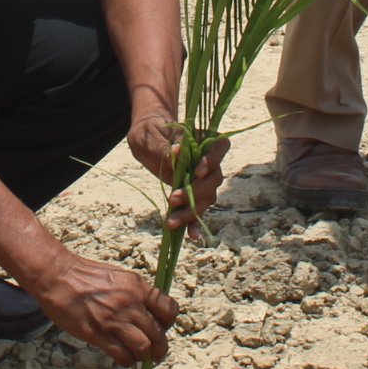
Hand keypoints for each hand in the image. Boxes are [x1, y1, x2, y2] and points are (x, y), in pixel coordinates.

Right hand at [27, 249, 178, 364]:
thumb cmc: (86, 276)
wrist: (59, 277)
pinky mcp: (98, 334)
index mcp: (138, 287)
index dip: (168, 324)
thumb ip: (136, 293)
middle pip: (158, 334)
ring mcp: (115, 320)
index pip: (169, 310)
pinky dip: (126, 361)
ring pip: (143, 348)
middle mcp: (131, 304)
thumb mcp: (119, 276)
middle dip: (160, 348)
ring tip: (137, 356)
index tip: (161, 328)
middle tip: (155, 354)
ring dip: (143, 356)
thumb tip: (148, 313)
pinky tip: (122, 359)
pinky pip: (122, 355)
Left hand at [128, 102, 222, 232]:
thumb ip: (163, 145)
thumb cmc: (149, 132)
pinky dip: (195, 223)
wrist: (148, 140)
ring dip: (191, 211)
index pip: (219, 147)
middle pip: (214, 179)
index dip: (213, 160)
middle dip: (195, 192)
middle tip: (173, 199)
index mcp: (202, 139)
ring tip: (171, 221)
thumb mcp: (149, 136)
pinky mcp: (193, 192)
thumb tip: (178, 153)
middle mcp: (207, 160)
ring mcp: (202, 178)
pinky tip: (192, 236)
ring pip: (207, 197)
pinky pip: (198, 208)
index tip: (196, 172)